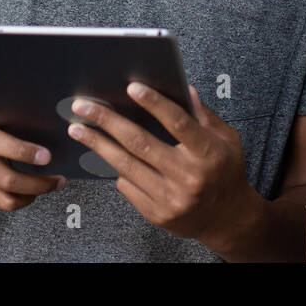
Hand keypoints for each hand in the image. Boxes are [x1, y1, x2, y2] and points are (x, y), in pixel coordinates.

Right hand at [0, 113, 66, 212]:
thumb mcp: (2, 119)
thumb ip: (21, 119)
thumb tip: (53, 121)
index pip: (5, 146)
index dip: (26, 153)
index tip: (48, 156)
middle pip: (9, 179)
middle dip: (39, 182)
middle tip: (60, 178)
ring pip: (10, 196)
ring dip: (37, 192)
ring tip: (55, 184)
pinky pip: (7, 204)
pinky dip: (26, 200)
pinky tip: (37, 191)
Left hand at [65, 84, 260, 248]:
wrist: (227, 218)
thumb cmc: (226, 171)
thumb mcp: (226, 139)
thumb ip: (204, 115)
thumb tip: (183, 88)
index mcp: (207, 153)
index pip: (178, 123)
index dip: (154, 103)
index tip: (132, 87)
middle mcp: (188, 176)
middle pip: (140, 143)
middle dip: (108, 122)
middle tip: (83, 106)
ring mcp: (171, 198)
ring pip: (126, 166)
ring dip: (98, 145)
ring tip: (78, 129)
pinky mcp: (157, 214)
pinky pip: (128, 187)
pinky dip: (115, 169)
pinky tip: (103, 155)